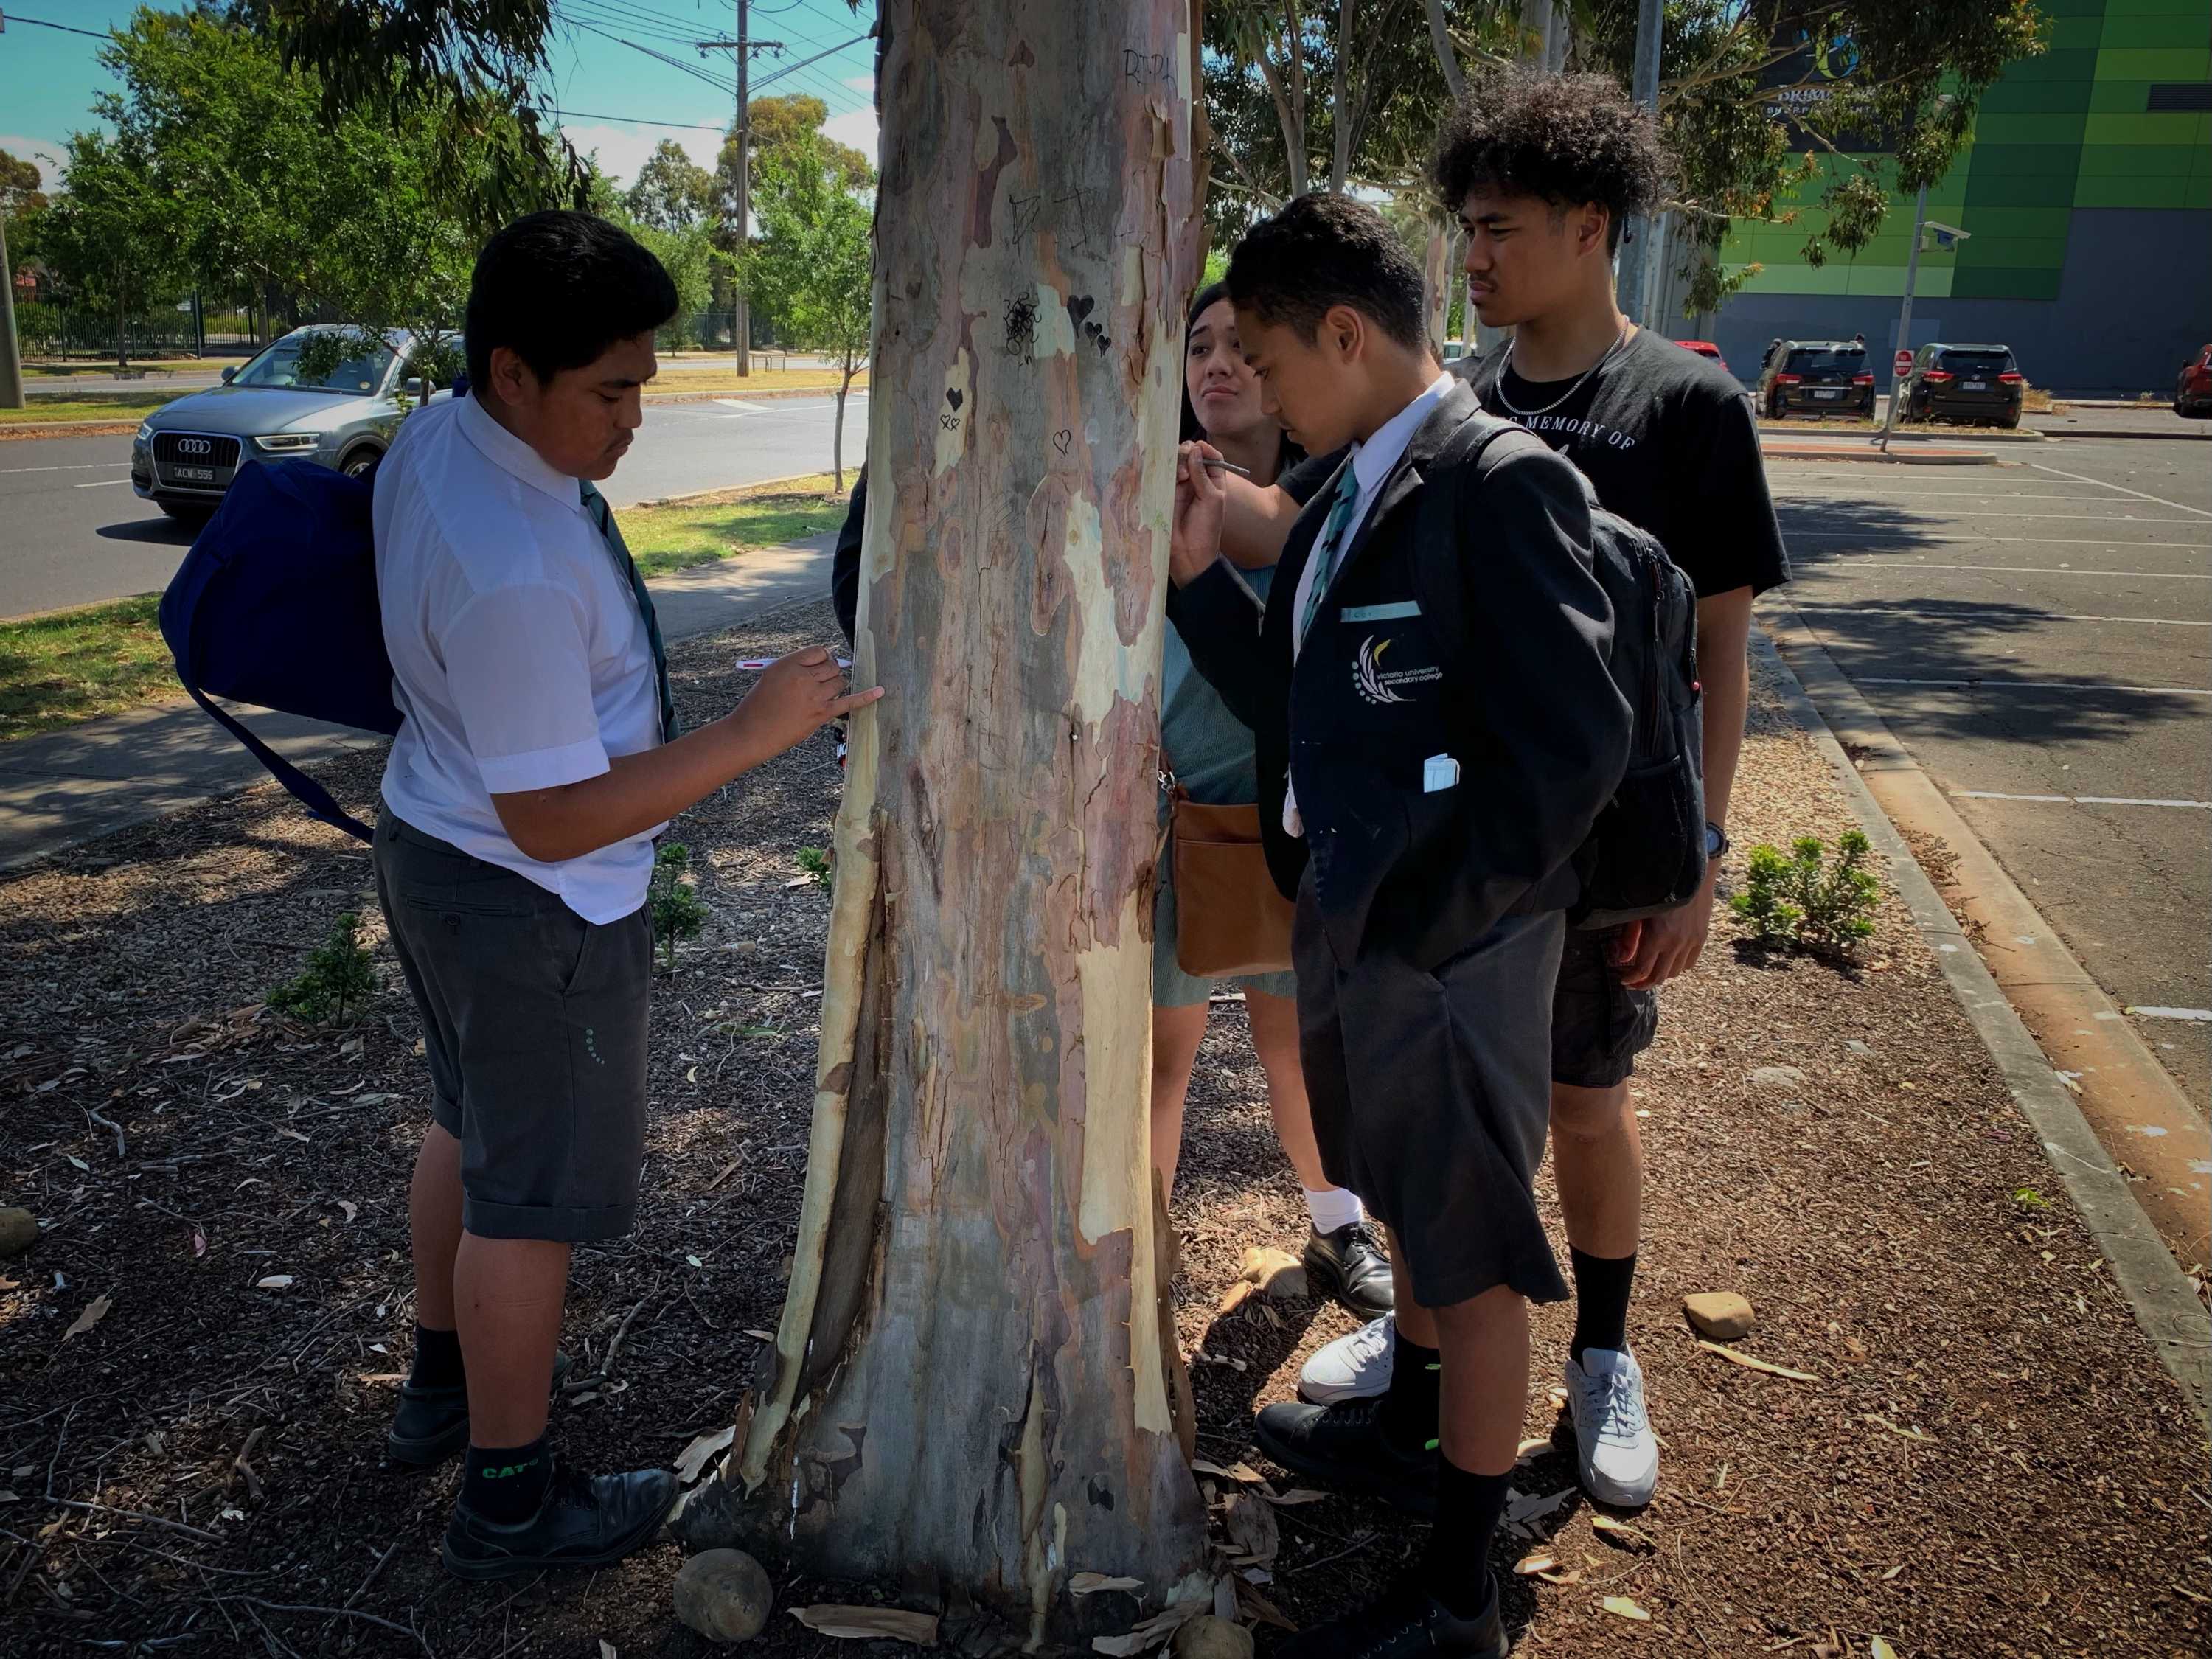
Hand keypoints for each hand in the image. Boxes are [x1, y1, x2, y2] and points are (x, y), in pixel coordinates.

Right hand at [728, 646, 882, 760]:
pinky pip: (849, 702)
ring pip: (840, 681)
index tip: (815, 668)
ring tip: (819, 695)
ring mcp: (814, 696)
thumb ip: (797, 667)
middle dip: (828, 672)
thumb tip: (825, 663)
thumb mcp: (772, 675)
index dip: (820, 660)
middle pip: (832, 665)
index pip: (819, 652)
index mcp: (789, 664)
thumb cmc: (760, 704)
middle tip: (816, 684)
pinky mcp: (821, 714)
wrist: (752, 732)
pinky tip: (880, 691)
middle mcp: (803, 677)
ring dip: (835, 685)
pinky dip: (866, 697)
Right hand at [1169, 440, 1226, 586]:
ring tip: (1181, 476)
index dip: (1205, 449)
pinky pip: (1164, 475)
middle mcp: (1196, 482)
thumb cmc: (1206, 528)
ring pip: (1177, 463)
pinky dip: (1166, 471)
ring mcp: (1180, 487)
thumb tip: (1195, 449)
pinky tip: (1172, 478)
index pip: (1212, 457)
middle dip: (1189, 453)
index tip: (1199, 448)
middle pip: (1191, 456)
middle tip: (1187, 461)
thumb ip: (1202, 474)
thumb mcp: (1212, 499)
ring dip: (1178, 463)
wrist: (1189, 554)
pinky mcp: (1165, 493)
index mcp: (1213, 482)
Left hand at [1607, 866, 1719, 988]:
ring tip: (1649, 972)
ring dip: (1661, 976)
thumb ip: (1629, 938)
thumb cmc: (1657, 888)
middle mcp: (1676, 943)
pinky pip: (1690, 963)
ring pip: (1676, 972)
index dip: (1631, 979)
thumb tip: (1622, 959)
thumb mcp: (1637, 911)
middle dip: (1643, 984)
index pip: (1643, 970)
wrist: (1690, 873)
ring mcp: (1691, 941)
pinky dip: (1678, 968)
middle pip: (1660, 977)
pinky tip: (1668, 962)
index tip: (1623, 980)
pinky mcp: (1701, 937)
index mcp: (1657, 936)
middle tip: (1632, 983)